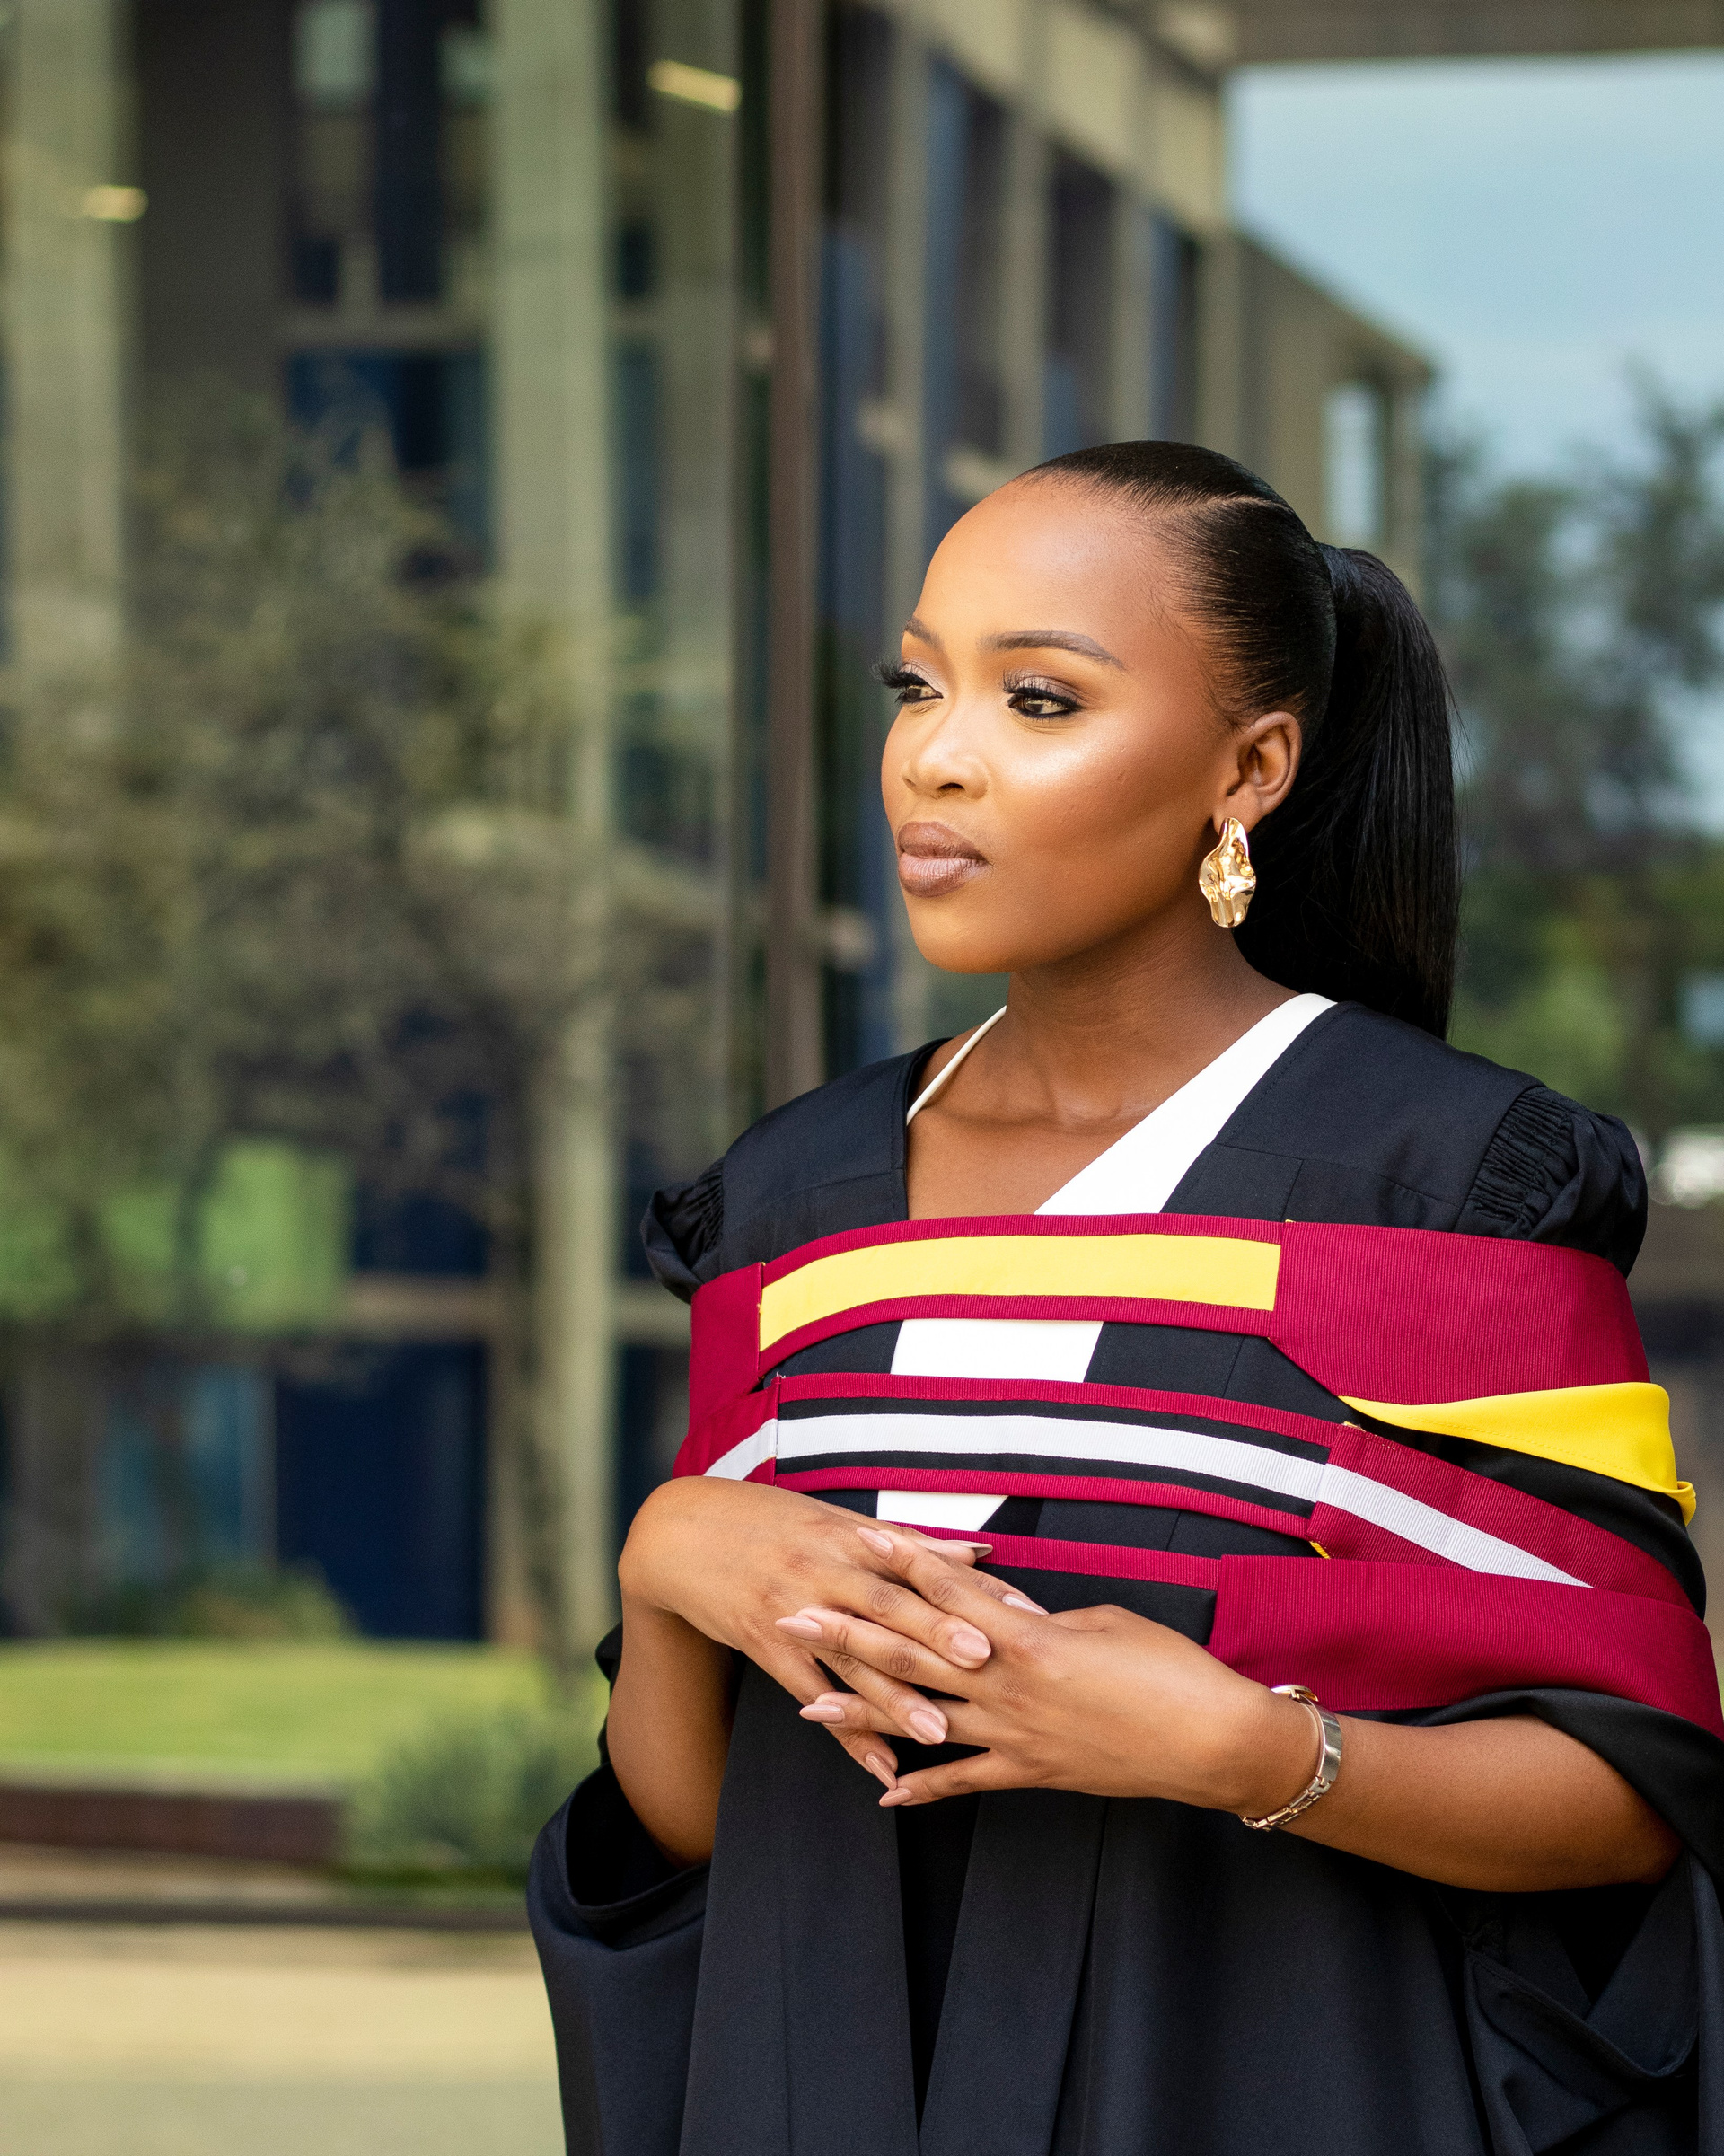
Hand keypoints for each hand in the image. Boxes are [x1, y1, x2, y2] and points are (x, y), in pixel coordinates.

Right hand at [618, 1478, 1035, 1789]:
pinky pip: (811, 1693)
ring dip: (893, 1697)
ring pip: (850, 1657)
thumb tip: (979, 1555)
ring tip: (938, 1732)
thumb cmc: (772, 1522)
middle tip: (987, 1661)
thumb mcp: (838, 1522)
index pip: (923, 1563)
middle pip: (888, 1605)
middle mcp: (826, 1570)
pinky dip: (845, 1732)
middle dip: (937, 1633)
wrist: (683, 1533)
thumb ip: (911, 1546)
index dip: (973, 1588)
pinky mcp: (765, 1645)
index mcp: (852, 1537)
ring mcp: (794, 1610)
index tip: (1022, 1610)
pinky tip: (878, 1765)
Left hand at [784, 1526, 1318, 1812]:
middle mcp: (1009, 1686)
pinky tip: (883, 1792)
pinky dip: (924, 1788)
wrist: (1213, 1742)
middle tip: (794, 1618)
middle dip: (852, 1634)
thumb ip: (1040, 1617)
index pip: (951, 1594)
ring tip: (808, 1705)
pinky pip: (966, 1782)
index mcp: (1029, 1637)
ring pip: (924, 1720)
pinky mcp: (1032, 1773)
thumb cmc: (1170, 1668)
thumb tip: (999, 1607)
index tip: (855, 1544)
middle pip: (917, 1654)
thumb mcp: (1103, 1622)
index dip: (901, 1565)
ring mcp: (1016, 1735)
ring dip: (864, 1712)